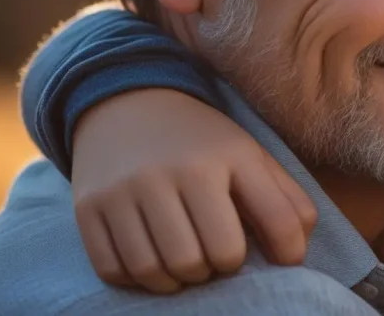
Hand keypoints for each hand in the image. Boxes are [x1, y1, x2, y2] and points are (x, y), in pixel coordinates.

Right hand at [70, 89, 316, 292]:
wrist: (129, 104)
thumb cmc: (201, 143)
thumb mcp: (250, 156)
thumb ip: (286, 201)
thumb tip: (295, 255)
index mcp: (230, 156)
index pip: (276, 222)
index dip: (285, 254)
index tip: (279, 260)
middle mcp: (179, 170)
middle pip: (209, 258)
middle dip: (220, 269)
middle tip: (217, 257)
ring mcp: (129, 188)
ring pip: (159, 270)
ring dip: (178, 280)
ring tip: (187, 262)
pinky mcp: (89, 207)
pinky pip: (116, 270)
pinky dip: (138, 279)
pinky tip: (153, 261)